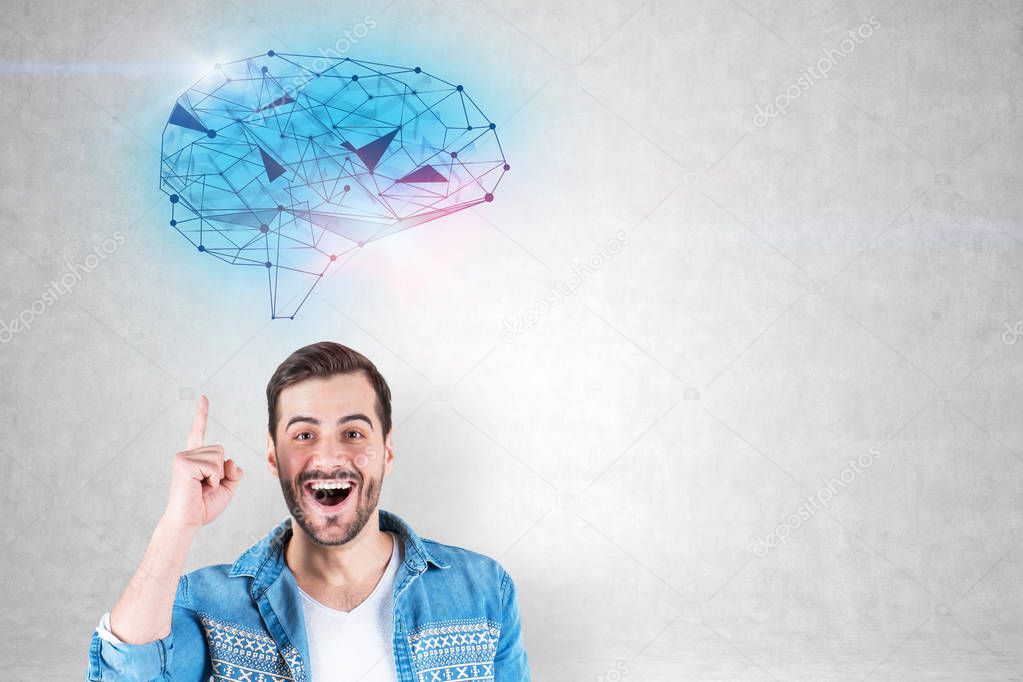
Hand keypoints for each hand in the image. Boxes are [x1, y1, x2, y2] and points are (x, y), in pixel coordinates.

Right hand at [162, 395, 243, 529]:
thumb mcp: (227, 487)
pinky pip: (213, 465)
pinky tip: (199, 487)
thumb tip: (230, 461)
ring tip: (201, 487)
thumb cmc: (204, 506)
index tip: (203, 398)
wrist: (189, 521)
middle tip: (205, 487)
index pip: (198, 432)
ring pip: (218, 457)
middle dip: (221, 471)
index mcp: (196, 458)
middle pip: (221, 450)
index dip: (201, 414)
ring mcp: (183, 458)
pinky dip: (213, 479)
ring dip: (216, 477)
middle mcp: (187, 454)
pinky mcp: (183, 463)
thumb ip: (233, 471)